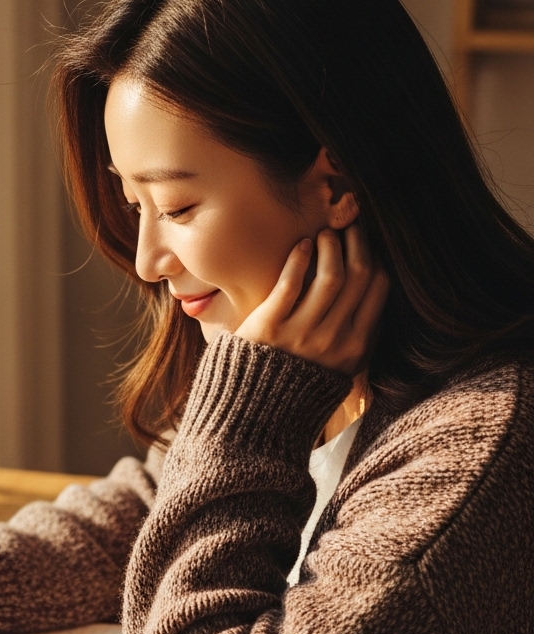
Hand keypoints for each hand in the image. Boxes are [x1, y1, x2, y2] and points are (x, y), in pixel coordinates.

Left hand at [235, 224, 388, 375]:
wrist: (255, 406)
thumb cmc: (299, 381)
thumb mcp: (339, 367)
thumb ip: (359, 336)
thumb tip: (376, 295)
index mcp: (356, 346)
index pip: (379, 288)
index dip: (375, 257)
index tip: (366, 243)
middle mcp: (334, 339)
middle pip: (357, 276)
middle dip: (356, 244)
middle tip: (348, 227)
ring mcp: (302, 333)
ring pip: (330, 276)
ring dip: (330, 247)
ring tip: (324, 234)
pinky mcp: (270, 325)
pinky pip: (291, 283)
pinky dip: (300, 258)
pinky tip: (302, 245)